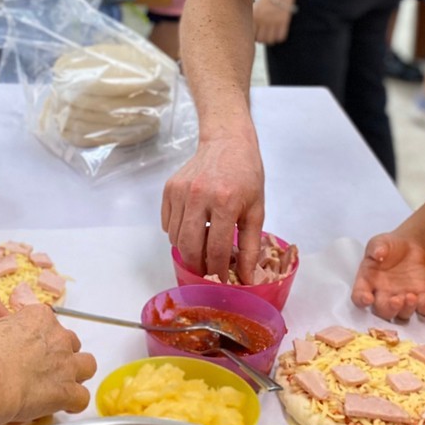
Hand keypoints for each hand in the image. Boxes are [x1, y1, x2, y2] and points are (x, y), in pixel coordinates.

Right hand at [0, 305, 96, 422]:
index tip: (32, 347)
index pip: (49, 322)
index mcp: (40, 317)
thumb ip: (11, 331)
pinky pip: (82, 398)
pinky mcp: (67, 390)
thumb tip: (10, 340)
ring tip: (63, 384)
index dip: (42, 337)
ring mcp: (66, 364)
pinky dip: (75, 403)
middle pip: (71, 342)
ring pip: (88, 365)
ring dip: (78, 374)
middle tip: (45, 367)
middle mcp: (58, 337)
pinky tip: (65, 406)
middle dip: (61, 354)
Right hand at [162, 132, 264, 281]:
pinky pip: (167, 224)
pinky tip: (193, 229)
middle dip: (197, 266)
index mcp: (225, 202)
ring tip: (202, 249)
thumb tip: (246, 279)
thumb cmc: (246, 175)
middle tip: (207, 273)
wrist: (227, 142)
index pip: (216, 249)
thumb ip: (250, 247)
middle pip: (189, 247)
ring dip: (187, 251)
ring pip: (175, 238)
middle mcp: (199, 196)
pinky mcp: (169, 188)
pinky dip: (177, 233)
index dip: (218, 271)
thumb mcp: (256, 210)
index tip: (222, 282)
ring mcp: (180, 191)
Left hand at [253, 0, 293, 45]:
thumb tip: (254, 22)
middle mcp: (263, 20)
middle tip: (262, 35)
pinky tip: (278, 33)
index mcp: (255, 15)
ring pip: (270, 40)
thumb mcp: (258, 3)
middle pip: (260, 39)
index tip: (255, 34)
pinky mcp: (284, 22)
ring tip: (270, 35)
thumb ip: (255, 13)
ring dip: (269, 40)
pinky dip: (279, 37)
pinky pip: (280, 36)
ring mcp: (274, 22)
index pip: (251, 33)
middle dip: (261, 39)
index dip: (253, 36)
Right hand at [352, 232, 424, 320]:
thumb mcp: (379, 242)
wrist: (411, 246)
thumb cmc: (389, 246)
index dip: (362, 300)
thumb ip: (376, 247)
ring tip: (412, 297)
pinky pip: (423, 310)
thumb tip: (378, 254)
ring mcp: (402, 299)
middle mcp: (383, 295)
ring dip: (407, 309)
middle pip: (382, 311)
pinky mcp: (420, 298)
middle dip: (389, 309)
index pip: (359, 296)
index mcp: (368, 282)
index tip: (367, 298)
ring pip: (402, 314)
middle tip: (396, 300)